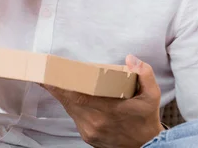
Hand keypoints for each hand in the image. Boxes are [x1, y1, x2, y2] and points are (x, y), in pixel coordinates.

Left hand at [41, 55, 163, 147]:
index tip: (46, 74)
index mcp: (108, 110)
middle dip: (55, 86)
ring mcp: (89, 130)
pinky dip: (71, 105)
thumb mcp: (152, 95)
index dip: (59, 85)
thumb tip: (130, 59)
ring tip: (53, 79)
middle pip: (68, 100)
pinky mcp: (87, 136)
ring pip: (69, 108)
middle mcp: (94, 121)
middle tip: (45, 71)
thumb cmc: (146, 118)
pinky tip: (69, 95)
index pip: (77, 95)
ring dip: (62, 94)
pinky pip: (74, 116)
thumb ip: (144, 74)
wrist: (146, 146)